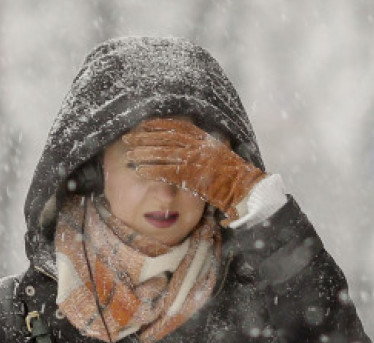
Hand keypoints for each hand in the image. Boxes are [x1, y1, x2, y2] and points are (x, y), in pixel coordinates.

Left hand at [123, 119, 265, 223]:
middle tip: (127, 139)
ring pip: (164, 153)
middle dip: (144, 138)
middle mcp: (199, 146)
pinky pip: (168, 172)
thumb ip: (210, 141)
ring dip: (145, 154)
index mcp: (204, 138)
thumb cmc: (233, 172)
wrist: (245, 188)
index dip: (158, 124)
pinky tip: (141, 171)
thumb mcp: (222, 150)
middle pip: (166, 138)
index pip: (177, 126)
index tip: (143, 124)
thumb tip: (203, 132)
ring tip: (130, 155)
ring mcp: (196, 160)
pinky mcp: (193, 176)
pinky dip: (153, 171)